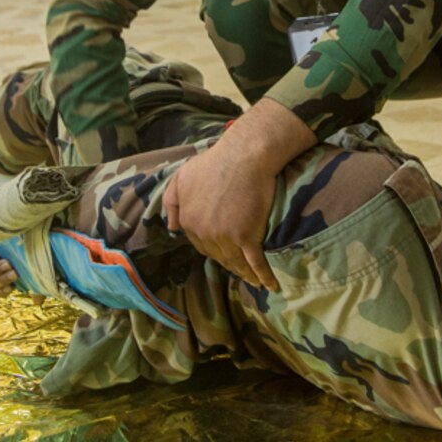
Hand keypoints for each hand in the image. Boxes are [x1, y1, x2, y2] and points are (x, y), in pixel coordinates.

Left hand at [163, 143, 279, 290]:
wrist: (244, 156)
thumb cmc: (214, 162)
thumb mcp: (182, 177)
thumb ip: (172, 202)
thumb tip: (172, 228)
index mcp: (189, 221)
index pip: (200, 244)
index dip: (213, 249)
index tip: (223, 253)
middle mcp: (204, 233)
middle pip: (218, 256)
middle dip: (229, 265)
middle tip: (240, 271)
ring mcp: (226, 237)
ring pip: (236, 263)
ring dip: (246, 276)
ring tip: (255, 283)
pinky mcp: (248, 237)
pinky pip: (255, 263)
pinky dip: (263, 276)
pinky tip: (269, 285)